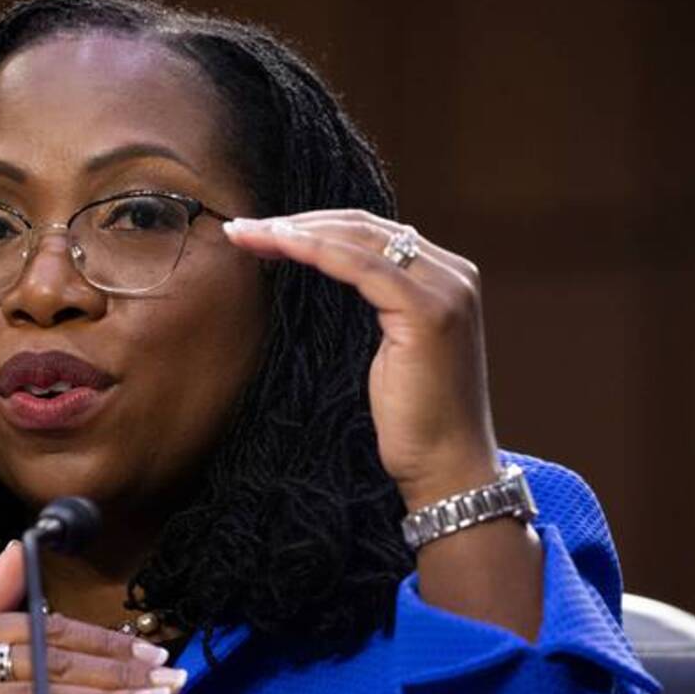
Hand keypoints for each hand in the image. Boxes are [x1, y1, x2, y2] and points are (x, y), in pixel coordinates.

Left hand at [224, 210, 501, 508]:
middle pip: (363, 227)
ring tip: (246, 235)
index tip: (260, 233)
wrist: (446, 470)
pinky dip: (315, 251)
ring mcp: (445, 289)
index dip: (313, 227)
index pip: (372, 235)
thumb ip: (375, 305)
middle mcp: (452, 273)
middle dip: (297, 223)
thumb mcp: (389, 351)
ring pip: (357, 240)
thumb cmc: (412, 421)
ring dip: (295, 232)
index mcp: (445, 278)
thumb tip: (327, 276)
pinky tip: (279, 245)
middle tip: (242, 229)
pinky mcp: (427, 310)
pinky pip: (360, 266)